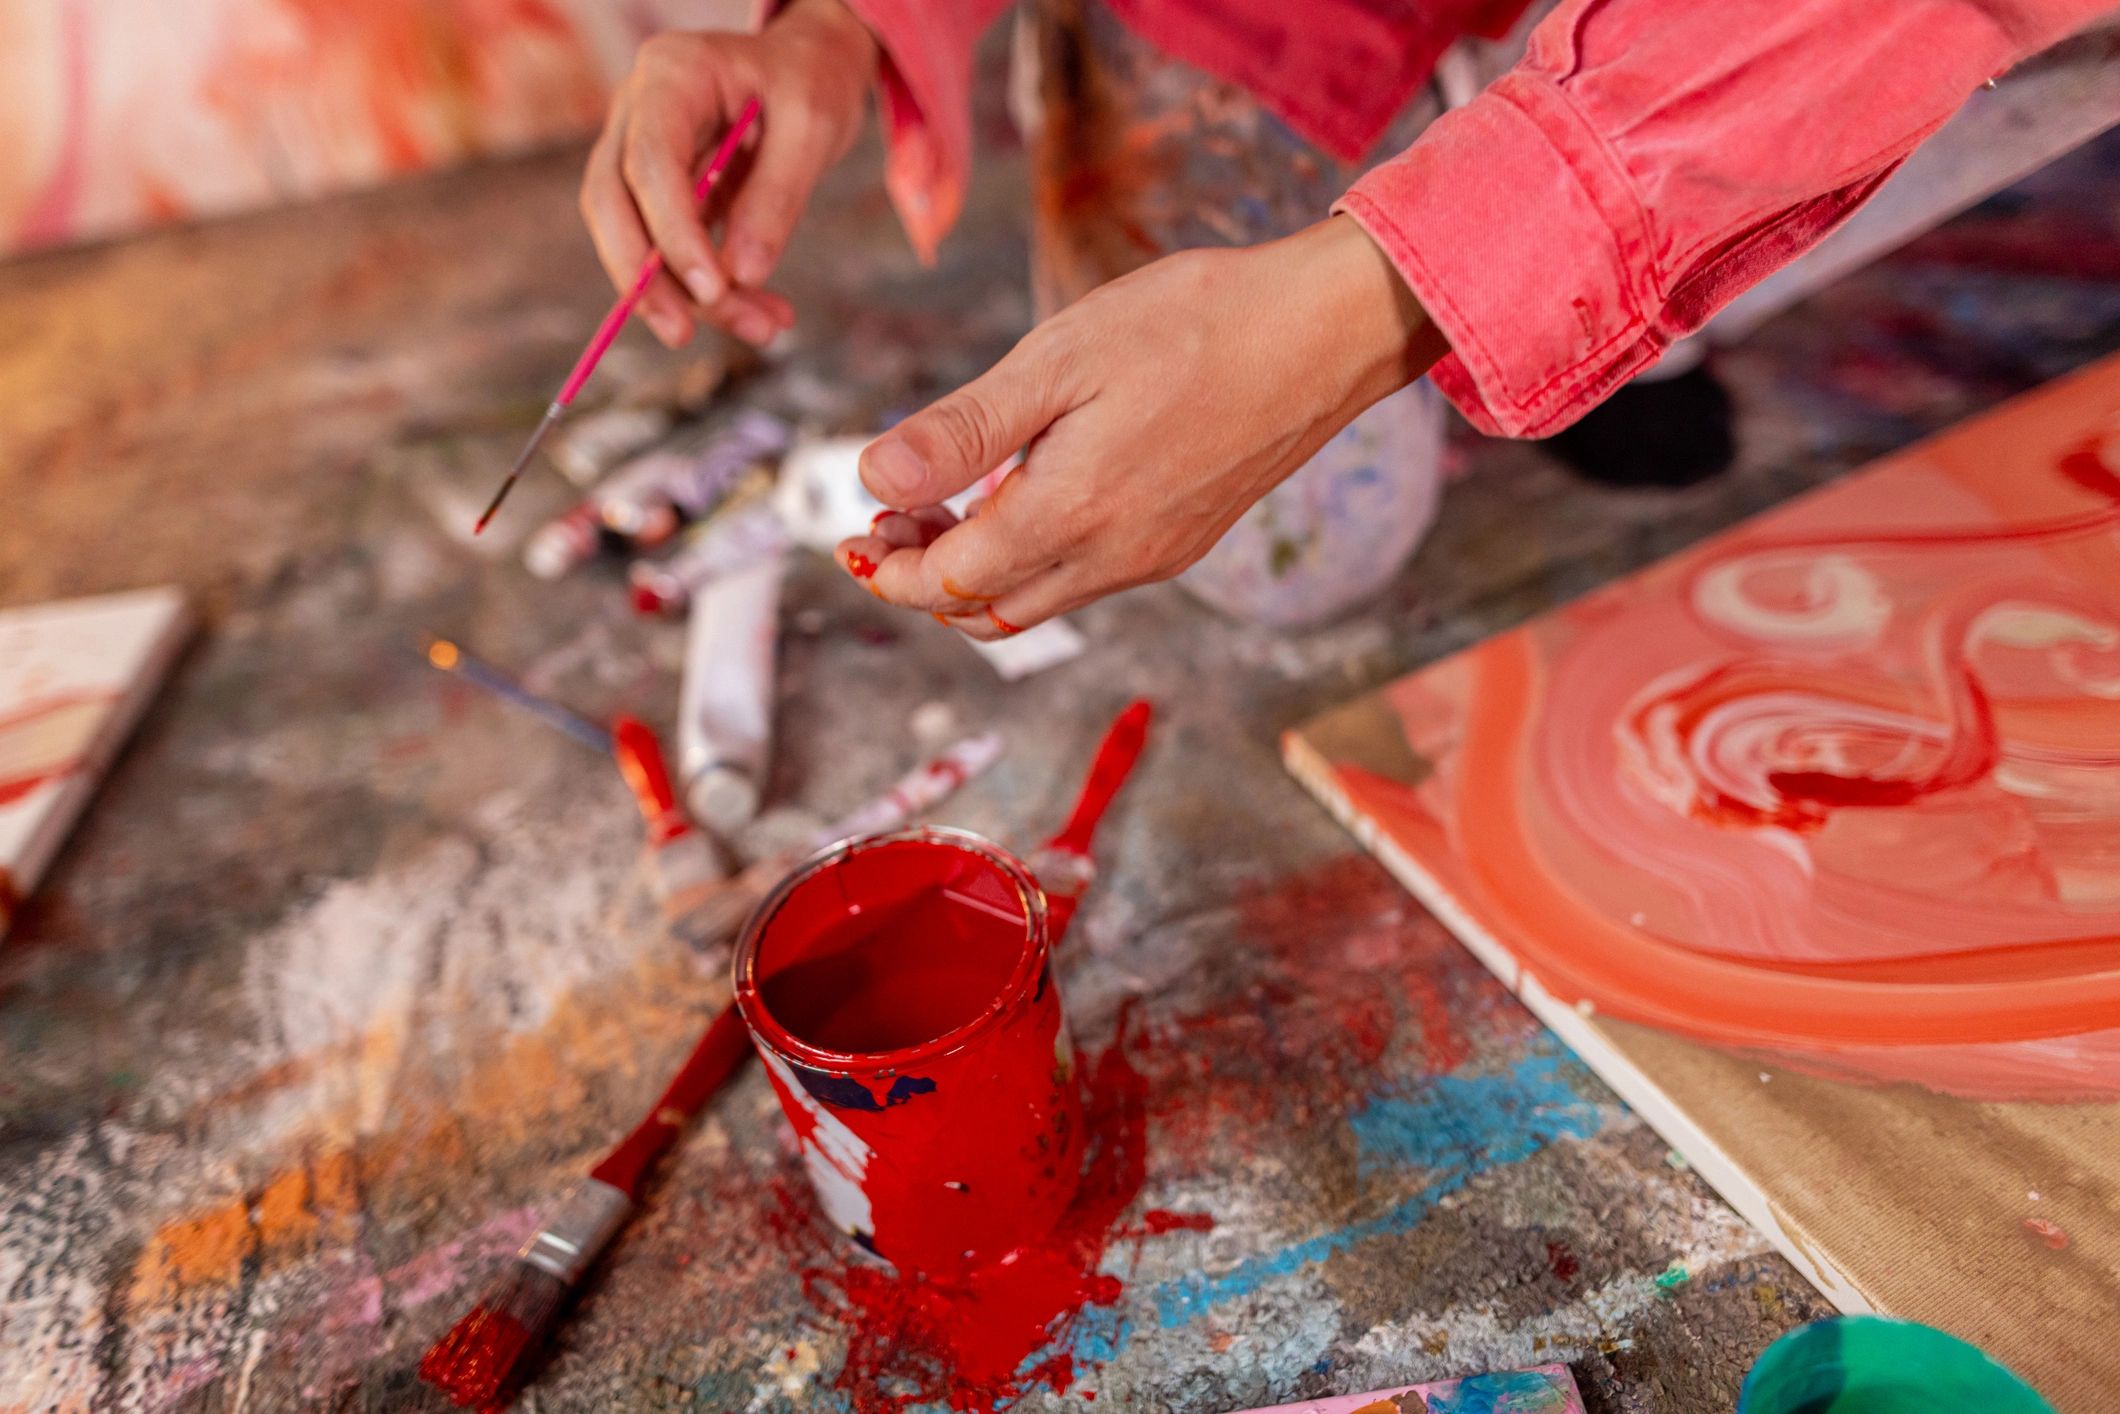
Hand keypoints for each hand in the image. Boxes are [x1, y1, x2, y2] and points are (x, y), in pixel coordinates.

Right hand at [580, 0, 877, 348]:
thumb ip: (776, 197)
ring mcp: (641, 150)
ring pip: (637, 237)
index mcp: (671, 74)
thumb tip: (741, 275)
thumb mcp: (812, 127)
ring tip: (765, 328)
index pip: (650, 162)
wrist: (810, 66)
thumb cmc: (811, 80)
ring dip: (691, 296)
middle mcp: (638, 110)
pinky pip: (670, 249)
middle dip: (644, 278)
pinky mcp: (662, 192)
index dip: (673, 232)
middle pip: (611, 202)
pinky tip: (763, 312)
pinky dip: (714, 289)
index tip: (713, 290)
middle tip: (683, 336)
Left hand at [833, 217, 1448, 636]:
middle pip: (985, 613)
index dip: (891, 570)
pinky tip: (1022, 497)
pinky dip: (1030, 561)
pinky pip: (1082, 581)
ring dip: (975, 576)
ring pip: (1034, 604)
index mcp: (1070, 516)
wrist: (1323, 332)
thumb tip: (874, 480)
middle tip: (889, 521)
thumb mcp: (1059, 359)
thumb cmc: (1193, 324)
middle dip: (921, 582)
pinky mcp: (1180, 542)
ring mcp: (1153, 558)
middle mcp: (1112, 558)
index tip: (854, 534)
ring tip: (943, 509)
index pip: (949, 583)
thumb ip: (964, 431)